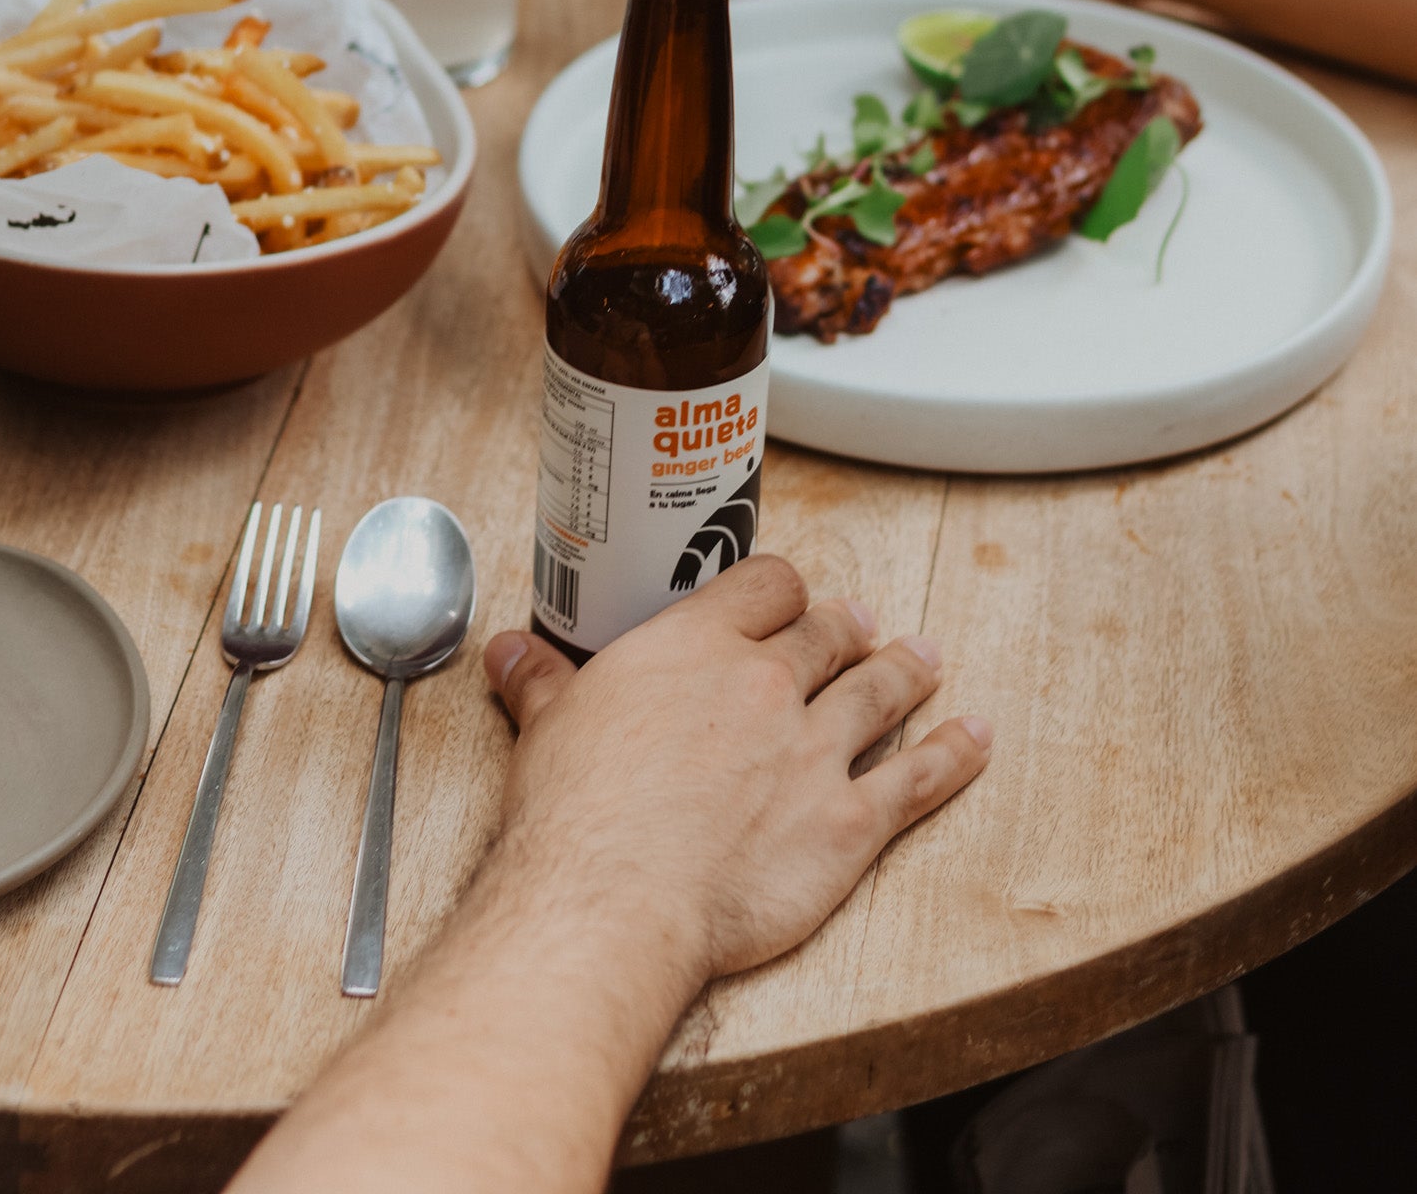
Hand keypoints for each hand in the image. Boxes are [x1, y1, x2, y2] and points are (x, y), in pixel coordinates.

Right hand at [483, 556, 990, 985]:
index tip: (790, 597)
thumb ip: (540, 682)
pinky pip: (918, 778)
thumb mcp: (548, 729)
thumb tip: (509, 653)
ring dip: (906, 670)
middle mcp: (766, 683)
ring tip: (922, 657)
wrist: (614, 899)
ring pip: (879, 691)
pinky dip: (954, 755)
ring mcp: (815, 749)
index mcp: (697, 645)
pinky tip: (975, 738)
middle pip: (827, 635)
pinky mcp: (849, 821)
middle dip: (847, 628)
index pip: (765, 586)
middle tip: (859, 625)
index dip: (784, 589)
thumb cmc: (575, 818)